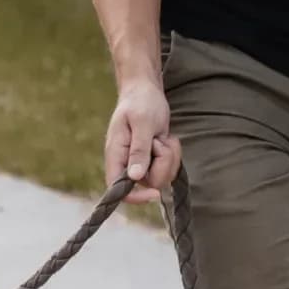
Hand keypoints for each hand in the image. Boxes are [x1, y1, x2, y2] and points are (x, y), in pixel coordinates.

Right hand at [104, 78, 179, 203]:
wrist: (146, 90)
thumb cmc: (140, 103)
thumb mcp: (142, 124)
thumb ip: (139, 150)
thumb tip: (135, 178)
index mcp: (116, 155)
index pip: (118, 189)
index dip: (135, 197)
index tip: (155, 193)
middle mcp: (126, 163)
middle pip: (148, 183)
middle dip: (162, 164)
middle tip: (158, 141)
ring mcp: (140, 162)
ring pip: (162, 175)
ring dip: (169, 156)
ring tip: (161, 137)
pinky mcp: (153, 159)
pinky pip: (169, 166)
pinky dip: (173, 153)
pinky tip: (166, 138)